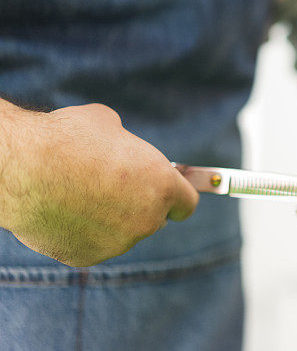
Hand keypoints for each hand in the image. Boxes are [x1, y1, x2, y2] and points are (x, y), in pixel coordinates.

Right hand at [0, 102, 198, 266]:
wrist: (21, 166)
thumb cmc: (67, 138)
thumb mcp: (111, 126)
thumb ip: (129, 148)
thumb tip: (125, 150)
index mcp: (161, 186)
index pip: (187, 204)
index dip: (177, 197)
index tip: (169, 194)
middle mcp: (146, 220)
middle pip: (154, 219)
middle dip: (140, 205)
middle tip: (113, 186)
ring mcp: (116, 243)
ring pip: (122, 233)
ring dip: (111, 219)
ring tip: (80, 194)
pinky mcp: (86, 257)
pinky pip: (93, 244)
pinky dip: (83, 232)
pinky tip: (64, 211)